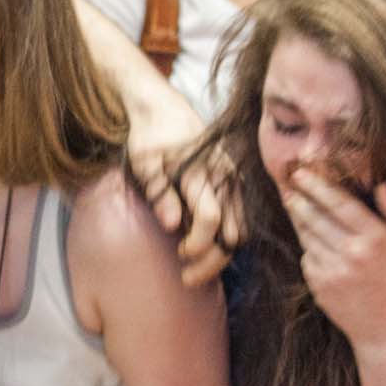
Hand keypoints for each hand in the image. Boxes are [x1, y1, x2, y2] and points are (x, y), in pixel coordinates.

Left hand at [136, 143, 241, 288]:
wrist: (165, 108)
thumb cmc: (149, 137)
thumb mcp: (144, 162)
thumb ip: (159, 192)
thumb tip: (172, 225)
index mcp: (199, 172)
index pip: (210, 218)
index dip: (198, 244)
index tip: (180, 254)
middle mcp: (224, 176)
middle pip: (232, 231)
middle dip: (213, 261)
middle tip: (187, 277)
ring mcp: (234, 178)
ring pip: (241, 228)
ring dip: (222, 254)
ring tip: (194, 268)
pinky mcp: (236, 180)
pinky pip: (242, 218)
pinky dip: (228, 238)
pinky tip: (206, 248)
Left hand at [284, 169, 385, 347]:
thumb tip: (381, 185)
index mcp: (377, 239)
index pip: (341, 204)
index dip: (319, 186)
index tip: (303, 174)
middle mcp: (353, 253)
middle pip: (317, 217)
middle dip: (301, 199)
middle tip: (290, 185)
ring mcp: (334, 271)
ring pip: (308, 236)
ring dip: (298, 218)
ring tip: (293, 204)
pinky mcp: (320, 286)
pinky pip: (307, 258)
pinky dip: (307, 247)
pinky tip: (310, 239)